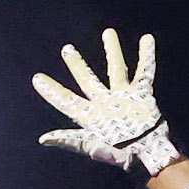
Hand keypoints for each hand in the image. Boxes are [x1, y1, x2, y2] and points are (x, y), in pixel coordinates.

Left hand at [32, 30, 180, 180]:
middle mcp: (105, 104)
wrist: (151, 154)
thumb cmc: (123, 155)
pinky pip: (144, 72)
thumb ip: (71, 140)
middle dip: (77, 64)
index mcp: (91, 117)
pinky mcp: (142, 95)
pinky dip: (147, 57)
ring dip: (113, 51)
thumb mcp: (93, 147)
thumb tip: (44, 139)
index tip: (37, 79)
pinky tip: (147, 40)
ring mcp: (123, 98)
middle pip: (87, 80)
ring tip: (108, 33)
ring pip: (116, 69)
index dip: (52, 91)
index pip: (66, 101)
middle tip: (67, 49)